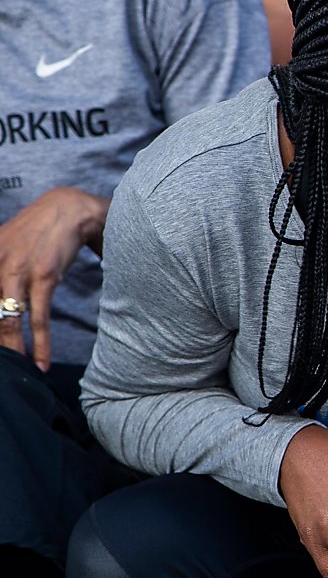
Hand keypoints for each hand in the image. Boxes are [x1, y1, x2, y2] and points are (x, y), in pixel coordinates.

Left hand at [0, 187, 108, 370]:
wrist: (71, 208)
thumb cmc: (41, 230)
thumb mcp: (8, 245)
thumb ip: (0, 268)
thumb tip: (2, 297)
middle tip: (3, 366)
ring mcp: (16, 271)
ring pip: (7, 320)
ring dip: (12, 348)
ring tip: (17, 369)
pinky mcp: (42, 277)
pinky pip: (38, 318)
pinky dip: (39, 343)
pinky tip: (41, 360)